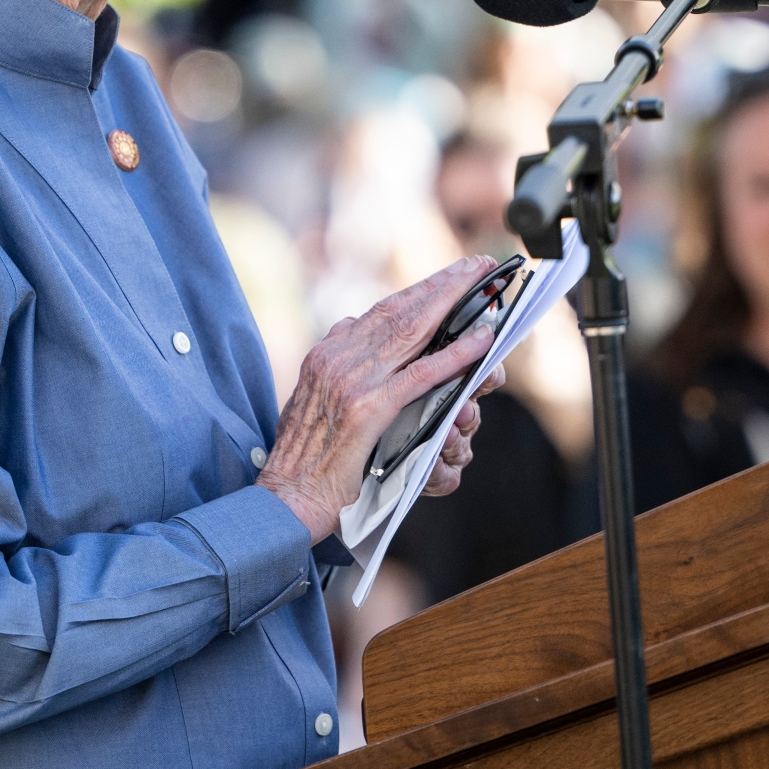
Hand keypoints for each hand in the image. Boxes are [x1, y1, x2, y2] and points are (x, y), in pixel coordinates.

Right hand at [258, 256, 506, 541]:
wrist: (284, 501)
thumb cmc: (303, 461)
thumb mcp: (311, 401)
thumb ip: (334, 365)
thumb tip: (348, 330)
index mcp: (326, 355)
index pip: (380, 312)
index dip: (419, 291)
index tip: (450, 276)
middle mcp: (337, 358)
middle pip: (400, 310)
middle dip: (442, 285)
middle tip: (477, 266)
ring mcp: (352, 381)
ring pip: (412, 332)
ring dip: (453, 304)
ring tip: (484, 288)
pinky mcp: (368, 409)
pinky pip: (421, 375)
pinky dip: (455, 355)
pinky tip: (481, 341)